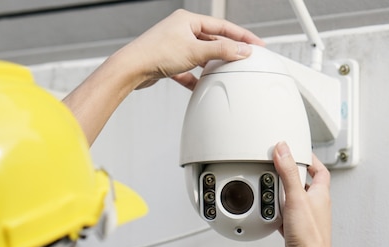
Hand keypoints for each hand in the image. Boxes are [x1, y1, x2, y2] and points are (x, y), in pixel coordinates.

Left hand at [120, 9, 264, 89]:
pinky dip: (195, 77)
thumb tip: (241, 50)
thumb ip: (221, 50)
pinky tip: (200, 85)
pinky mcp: (167, 62)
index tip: (256, 44)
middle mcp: (180, 30)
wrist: (131, 69)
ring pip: (200, 56)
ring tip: (224, 72)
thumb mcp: (195, 51)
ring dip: (211, 65)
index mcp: (188, 20)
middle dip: (226, 51)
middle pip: (212, 40)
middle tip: (243, 59)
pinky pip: (187, 70)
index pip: (222, 26)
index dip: (242, 36)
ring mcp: (173, 46)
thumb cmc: (155, 53)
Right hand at [273, 142, 332, 246]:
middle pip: (304, 184)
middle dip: (291, 176)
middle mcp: (315, 205)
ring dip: (282, 195)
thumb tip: (283, 150)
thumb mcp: (296, 197)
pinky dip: (277, 212)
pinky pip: (286, 216)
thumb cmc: (310, 235)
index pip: (319, 171)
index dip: (310, 160)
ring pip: (293, 200)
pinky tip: (270, 214)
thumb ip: (288, 172)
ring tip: (271, 190)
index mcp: (320, 194)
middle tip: (279, 169)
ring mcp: (306, 218)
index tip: (299, 152)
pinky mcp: (296, 230)